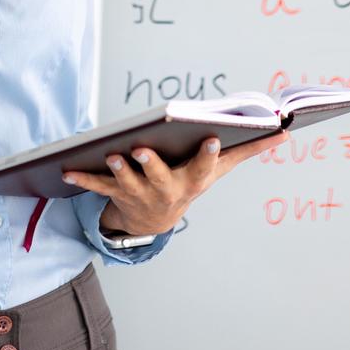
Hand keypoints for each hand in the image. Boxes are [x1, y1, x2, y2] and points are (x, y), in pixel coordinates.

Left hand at [62, 132, 289, 236]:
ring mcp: (139, 193)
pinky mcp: (115, 193)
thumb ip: (248, 148)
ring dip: (118, 170)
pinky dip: (81, 176)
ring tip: (112, 153)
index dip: (206, 154)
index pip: (203, 167)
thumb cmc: (189, 182)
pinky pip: (97, 186)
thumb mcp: (219, 169)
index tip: (210, 137)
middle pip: (160, 177)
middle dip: (152, 165)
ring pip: (127, 182)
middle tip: (142, 150)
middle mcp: (167, 190)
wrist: (155, 220)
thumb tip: (284, 130)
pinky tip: (65, 168)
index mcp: (193, 180)